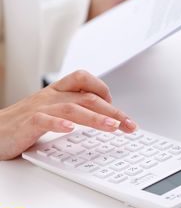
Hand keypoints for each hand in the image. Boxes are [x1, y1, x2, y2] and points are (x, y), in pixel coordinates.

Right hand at [0, 70, 136, 159]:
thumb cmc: (24, 121)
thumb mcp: (52, 109)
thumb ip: (73, 108)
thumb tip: (100, 114)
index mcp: (57, 91)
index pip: (83, 78)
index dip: (102, 88)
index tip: (115, 106)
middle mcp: (51, 96)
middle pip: (87, 97)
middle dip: (112, 111)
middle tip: (129, 124)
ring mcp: (39, 108)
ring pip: (72, 107)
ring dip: (95, 117)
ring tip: (112, 127)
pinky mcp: (27, 122)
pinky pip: (44, 120)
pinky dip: (58, 124)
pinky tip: (70, 129)